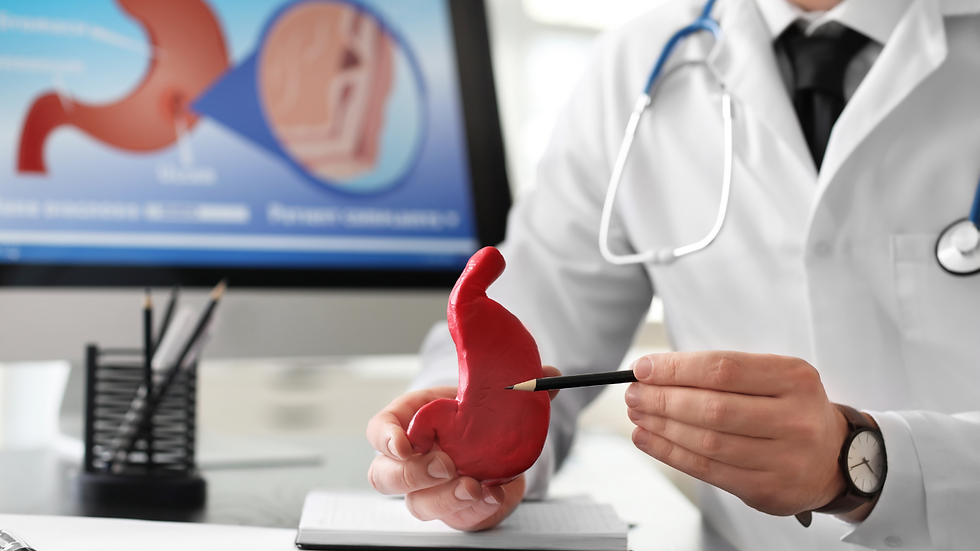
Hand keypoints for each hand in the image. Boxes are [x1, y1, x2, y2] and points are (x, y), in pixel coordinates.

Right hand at [366, 366, 560, 530]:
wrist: (496, 438)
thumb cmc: (478, 410)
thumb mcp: (489, 391)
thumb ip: (515, 383)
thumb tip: (547, 377)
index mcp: (409, 421)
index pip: (379, 430)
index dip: (386, 439)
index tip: (404, 443)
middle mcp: (411, 460)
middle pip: (386, 477)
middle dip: (413, 474)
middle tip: (447, 465)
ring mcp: (428, 490)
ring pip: (417, 505)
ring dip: (445, 499)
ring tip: (474, 487)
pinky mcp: (453, 511)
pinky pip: (455, 520)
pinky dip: (475, 511)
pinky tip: (494, 497)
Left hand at [625, 351, 848, 516]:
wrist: (832, 457)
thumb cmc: (791, 409)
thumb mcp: (773, 376)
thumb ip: (720, 372)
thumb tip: (656, 372)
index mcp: (794, 378)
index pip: (723, 369)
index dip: (676, 369)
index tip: (644, 368)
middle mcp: (795, 419)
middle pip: (712, 408)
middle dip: (663, 399)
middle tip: (635, 394)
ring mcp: (784, 458)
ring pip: (707, 442)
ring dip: (662, 428)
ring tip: (638, 415)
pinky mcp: (767, 489)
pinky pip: (708, 471)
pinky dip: (671, 453)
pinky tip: (649, 440)